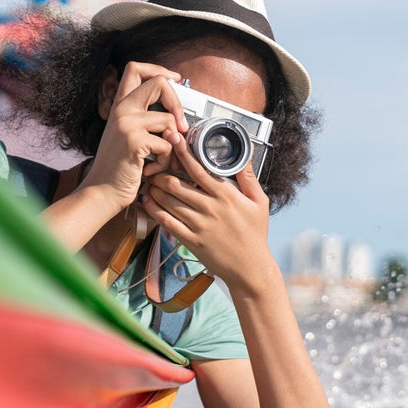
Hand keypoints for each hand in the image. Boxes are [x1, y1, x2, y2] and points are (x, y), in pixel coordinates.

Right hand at [81, 63, 189, 212]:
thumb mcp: (129, 137)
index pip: (135, 69)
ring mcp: (127, 123)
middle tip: (181, 125)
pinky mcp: (134, 140)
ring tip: (162, 161)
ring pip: (169, 120)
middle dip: (177, 103)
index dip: (159, 70)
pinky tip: (152, 170)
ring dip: (173, 146)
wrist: (102, 192)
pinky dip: (166, 162)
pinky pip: (168, 145)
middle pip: (159, 83)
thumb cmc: (119, 168)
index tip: (175, 79)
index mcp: (120, 106)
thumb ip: (147, 121)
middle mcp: (122, 109)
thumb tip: (177, 116)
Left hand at [141, 139, 275, 293]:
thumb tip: (244, 156)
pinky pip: (166, 222)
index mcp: (226, 195)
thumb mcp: (259, 202)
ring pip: (168, 201)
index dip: (183, 153)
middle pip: (176, 184)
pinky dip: (153, 210)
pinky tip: (147, 202)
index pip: (198, 169)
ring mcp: (198, 225)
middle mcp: (210, 208)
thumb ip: (249, 178)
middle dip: (161, 172)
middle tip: (154, 166)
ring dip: (155, 189)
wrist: (250, 268)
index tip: (173, 139)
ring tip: (149, 182)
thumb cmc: (256, 234)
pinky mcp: (190, 240)